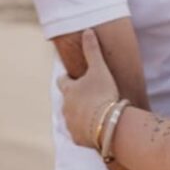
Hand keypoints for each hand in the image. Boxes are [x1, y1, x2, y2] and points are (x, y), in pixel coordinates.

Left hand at [58, 28, 117, 146]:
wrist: (107, 124)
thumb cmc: (102, 94)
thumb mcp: (99, 69)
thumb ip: (92, 50)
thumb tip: (87, 30)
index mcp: (69, 90)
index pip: (62, 81)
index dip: (67, 78)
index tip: (71, 76)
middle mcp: (66, 107)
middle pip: (67, 101)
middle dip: (74, 99)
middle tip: (86, 96)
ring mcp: (70, 124)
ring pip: (72, 117)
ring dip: (80, 115)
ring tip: (93, 114)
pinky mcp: (78, 138)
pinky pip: (80, 133)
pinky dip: (86, 130)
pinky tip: (96, 129)